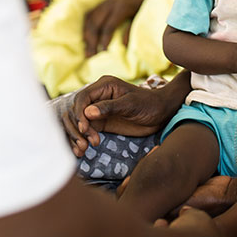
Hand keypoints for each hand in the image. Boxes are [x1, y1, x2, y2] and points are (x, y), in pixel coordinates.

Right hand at [61, 75, 181, 156]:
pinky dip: (81, 140)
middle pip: (75, 111)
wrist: (161, 113)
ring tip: (83, 150)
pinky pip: (85, 130)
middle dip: (77, 128)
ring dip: (76, 136)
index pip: (82, 98)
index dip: (79, 113)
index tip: (84, 129)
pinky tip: (82, 150)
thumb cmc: (149, 104)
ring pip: (77, 122)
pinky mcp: (100, 123)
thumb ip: (109, 107)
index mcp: (104, 86)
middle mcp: (97, 97)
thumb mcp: (131, 104)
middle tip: (85, 144)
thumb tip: (87, 112)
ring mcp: (97, 110)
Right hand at [82, 0, 145, 55]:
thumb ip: (130, 30)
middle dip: (92, 41)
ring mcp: (102, 3)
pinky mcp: (99, 3)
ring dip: (87, 37)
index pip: (109, 26)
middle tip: (91, 56)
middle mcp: (109, 5)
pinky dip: (85, 28)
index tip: (103, 51)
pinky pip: (88, 16)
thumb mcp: (139, 16)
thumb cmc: (141, 4)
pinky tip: (84, 39)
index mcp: (121, 8)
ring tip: (86, 51)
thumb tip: (123, 46)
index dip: (105, 39)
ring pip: (90, 20)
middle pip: (96, 24)